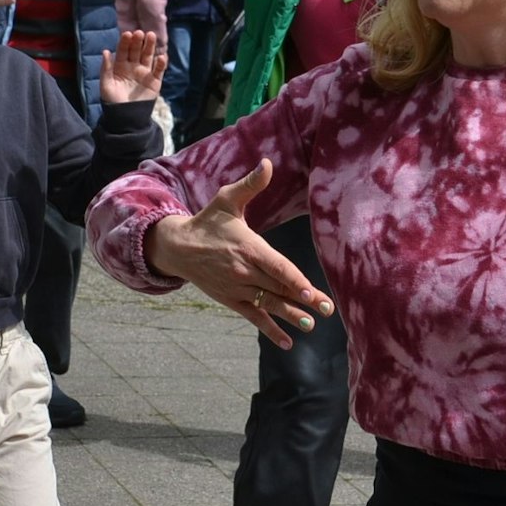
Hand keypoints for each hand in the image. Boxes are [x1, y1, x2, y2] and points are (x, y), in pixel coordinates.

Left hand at [100, 30, 166, 104]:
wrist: (126, 117)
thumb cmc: (113, 101)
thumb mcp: (106, 85)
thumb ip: (106, 69)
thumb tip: (105, 51)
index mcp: (120, 66)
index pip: (123, 51)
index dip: (125, 42)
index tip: (127, 33)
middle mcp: (133, 66)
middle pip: (136, 50)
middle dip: (138, 41)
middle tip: (140, 32)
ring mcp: (144, 73)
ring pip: (148, 56)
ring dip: (150, 47)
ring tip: (151, 36)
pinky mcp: (155, 81)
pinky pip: (159, 70)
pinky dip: (161, 63)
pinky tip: (162, 56)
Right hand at [145, 159, 335, 348]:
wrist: (178, 247)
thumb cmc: (209, 221)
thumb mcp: (228, 200)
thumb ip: (251, 185)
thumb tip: (267, 163)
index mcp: (248, 247)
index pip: (276, 266)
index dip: (294, 280)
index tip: (311, 291)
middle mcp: (244, 271)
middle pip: (278, 288)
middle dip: (303, 300)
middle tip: (327, 309)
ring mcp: (238, 289)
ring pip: (269, 304)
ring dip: (290, 316)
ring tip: (310, 325)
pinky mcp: (231, 300)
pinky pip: (254, 317)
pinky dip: (270, 330)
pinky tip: (288, 342)